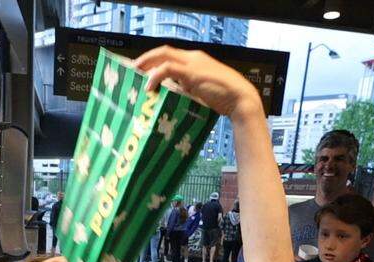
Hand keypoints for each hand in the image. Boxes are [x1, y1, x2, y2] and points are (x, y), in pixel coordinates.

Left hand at [134, 46, 261, 120]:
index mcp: (196, 61)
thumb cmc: (225, 98)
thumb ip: (187, 89)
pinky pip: (168, 69)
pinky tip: (149, 86)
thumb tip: (171, 94)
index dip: (154, 60)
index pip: (170, 55)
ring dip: (147, 64)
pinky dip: (156, 76)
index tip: (142, 70)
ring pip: (163, 56)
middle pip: (163, 51)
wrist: (241, 99)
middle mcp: (193, 58)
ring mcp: (193, 64)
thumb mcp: (201, 91)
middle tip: (132, 70)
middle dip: (146, 59)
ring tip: (135, 75)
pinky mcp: (192, 73)